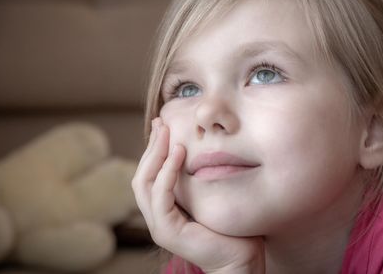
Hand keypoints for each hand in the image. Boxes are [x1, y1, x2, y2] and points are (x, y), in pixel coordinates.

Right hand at [132, 118, 264, 273]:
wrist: (241, 260)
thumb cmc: (232, 228)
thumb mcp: (212, 194)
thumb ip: (201, 177)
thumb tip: (204, 149)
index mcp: (165, 207)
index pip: (150, 173)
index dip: (154, 148)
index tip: (163, 124)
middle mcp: (157, 216)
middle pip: (142, 174)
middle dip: (151, 146)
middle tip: (161, 122)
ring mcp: (159, 225)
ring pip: (144, 183)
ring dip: (155, 155)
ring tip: (167, 133)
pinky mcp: (167, 231)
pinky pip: (160, 197)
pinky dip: (167, 173)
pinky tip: (178, 154)